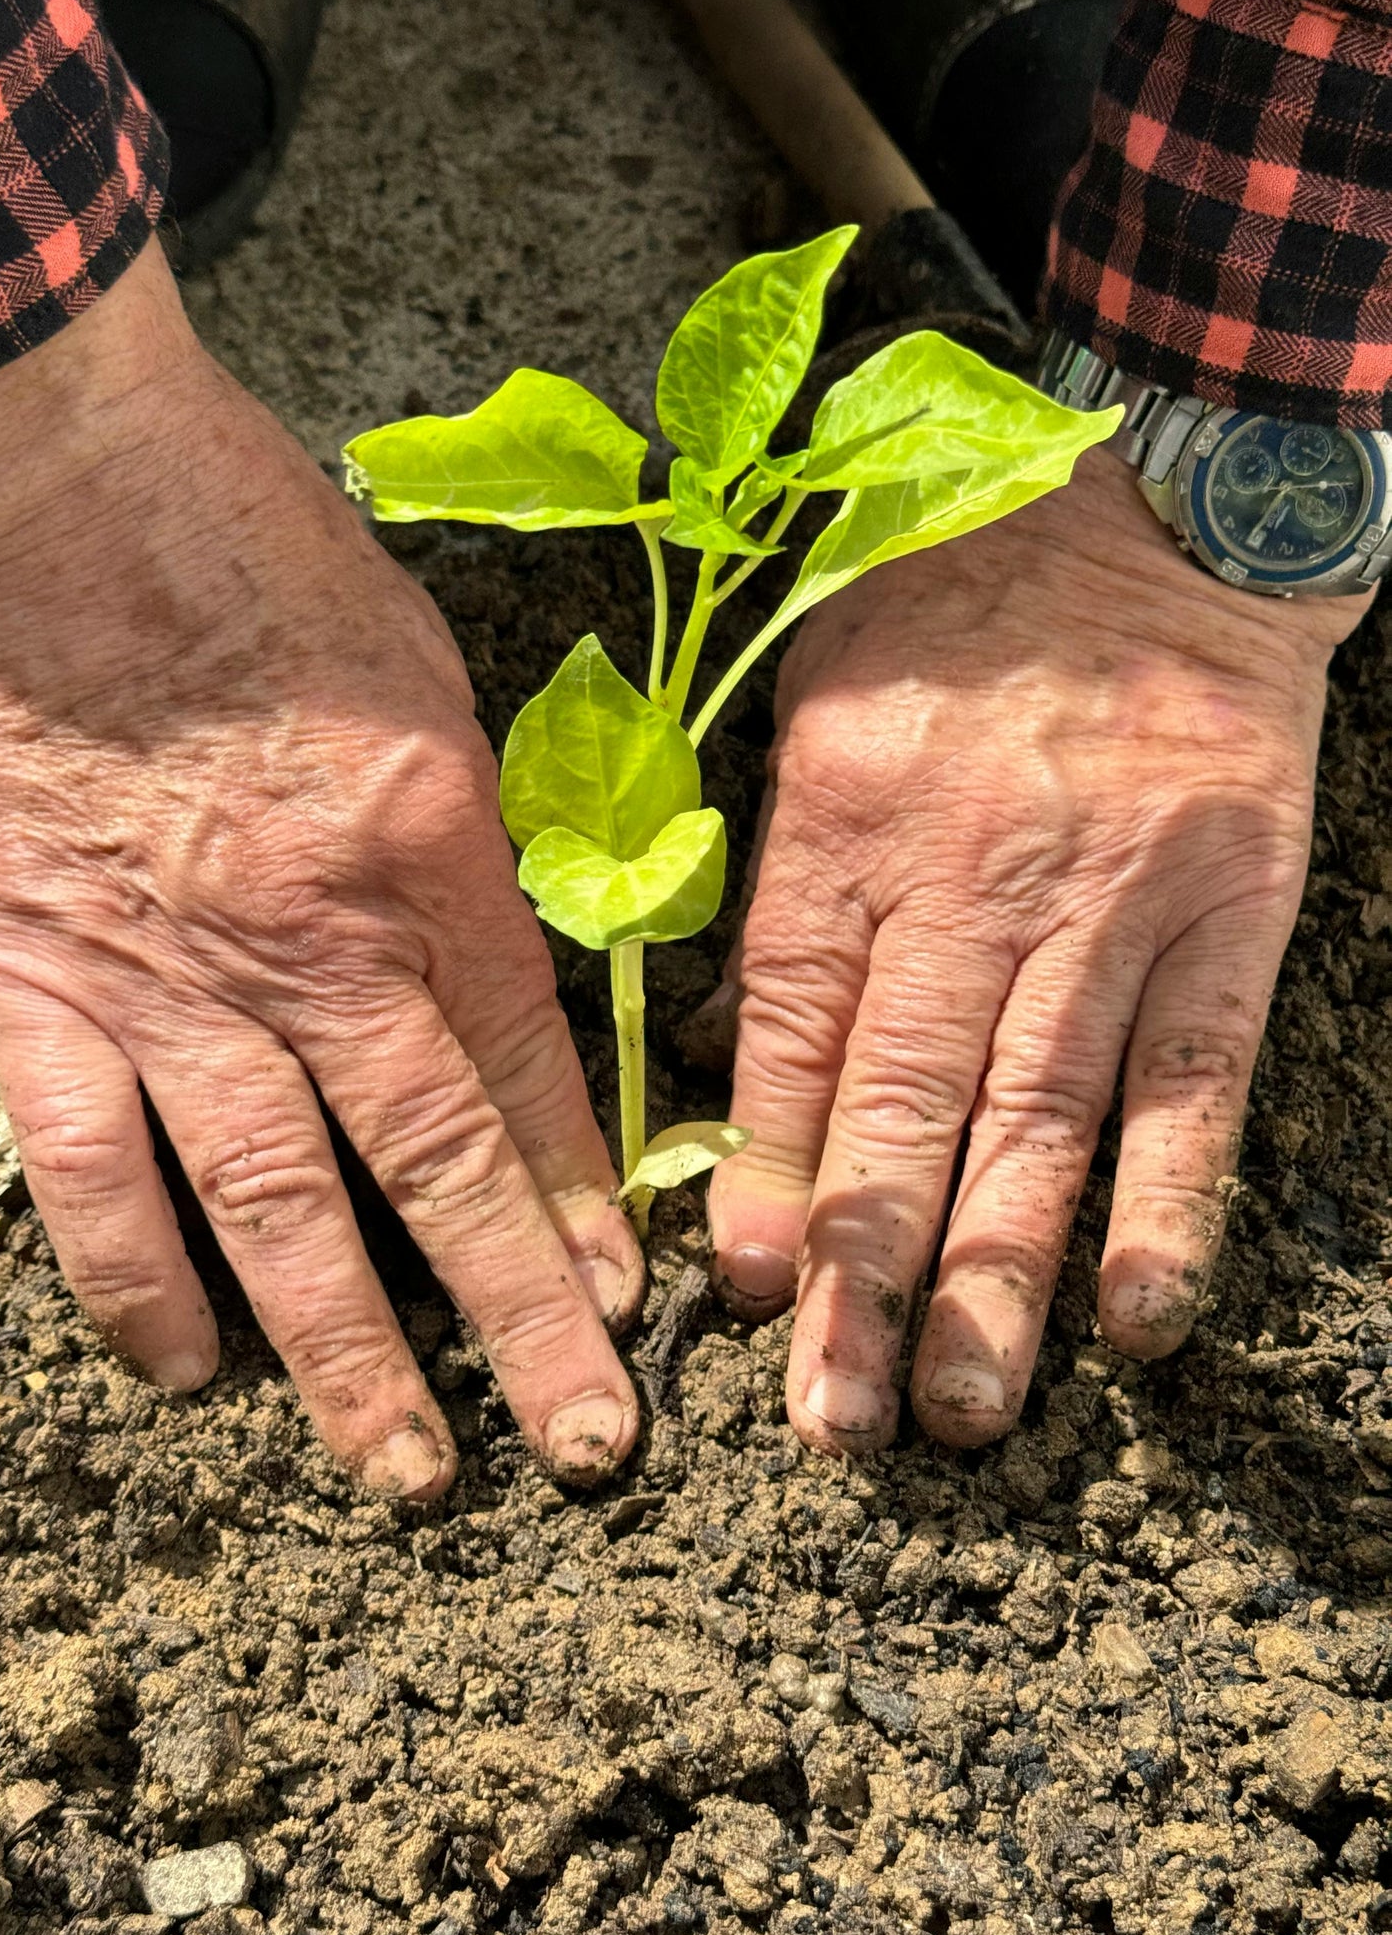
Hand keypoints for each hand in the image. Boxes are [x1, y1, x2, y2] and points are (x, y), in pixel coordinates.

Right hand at [0, 242, 642, 1495]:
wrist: (55, 491)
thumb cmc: (254, 559)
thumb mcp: (421, 684)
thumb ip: (464, 849)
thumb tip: (500, 981)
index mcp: (425, 850)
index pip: (527, 1066)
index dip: (581, 1196)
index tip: (625, 1295)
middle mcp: (312, 940)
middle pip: (435, 1164)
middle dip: (519, 1317)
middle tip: (585, 1442)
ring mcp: (167, 977)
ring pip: (278, 1206)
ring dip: (348, 1355)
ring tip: (411, 1469)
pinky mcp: (38, 982)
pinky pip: (96, 1169)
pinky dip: (139, 1280)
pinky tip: (188, 1369)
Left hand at [708, 447, 1363, 1453]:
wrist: (1158, 516)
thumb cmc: (960, 607)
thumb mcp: (818, 701)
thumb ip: (774, 877)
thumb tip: (707, 1054)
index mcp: (845, 817)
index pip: (790, 1026)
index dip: (762, 1166)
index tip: (740, 1288)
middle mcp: (968, 875)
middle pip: (903, 1102)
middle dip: (863, 1272)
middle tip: (834, 1417)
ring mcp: (1105, 905)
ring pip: (1037, 1119)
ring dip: (999, 1276)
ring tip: (966, 1409)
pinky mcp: (1226, 919)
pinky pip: (1192, 1077)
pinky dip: (1169, 1199)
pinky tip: (1138, 1313)